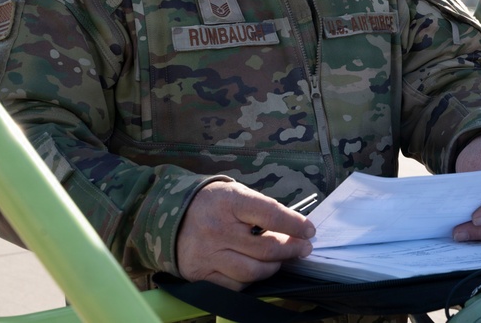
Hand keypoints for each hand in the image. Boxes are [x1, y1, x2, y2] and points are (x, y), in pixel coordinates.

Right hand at [176, 180, 315, 289]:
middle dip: (291, 250)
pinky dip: (251, 280)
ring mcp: (208, 254)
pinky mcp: (200, 274)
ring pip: (252, 271)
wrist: (171, 215)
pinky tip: (257, 269)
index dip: (294, 224)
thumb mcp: (237, 194)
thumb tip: (294, 229)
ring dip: (273, 267)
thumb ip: (263, 211)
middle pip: (265, 248)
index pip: (270, 214)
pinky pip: (235, 286)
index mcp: (230, 202)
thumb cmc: (214, 204)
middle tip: (303, 248)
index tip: (309, 230)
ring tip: (281, 260)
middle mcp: (217, 229)